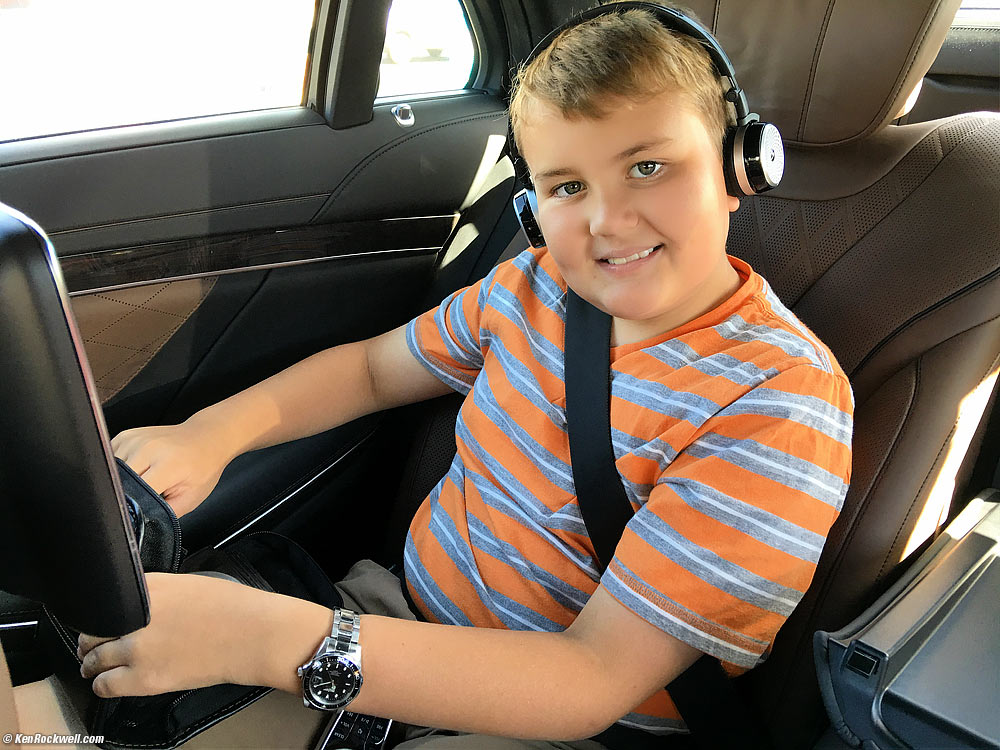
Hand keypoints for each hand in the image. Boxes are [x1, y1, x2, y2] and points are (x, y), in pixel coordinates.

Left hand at [78, 573, 333, 697]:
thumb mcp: (192, 583)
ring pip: (93, 659)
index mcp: (149, 588)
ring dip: (91, 663)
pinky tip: (107, 682)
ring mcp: (137, 648)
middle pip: (93, 630)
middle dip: (91, 638)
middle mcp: (135, 617)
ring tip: (93, 667)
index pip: (105, 599)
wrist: (253, 634)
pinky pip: (105, 685)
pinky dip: (102, 684)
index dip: (101, 612)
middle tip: (92, 645)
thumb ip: (161, 592)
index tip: (102, 619)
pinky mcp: (145, 678)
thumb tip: (145, 604)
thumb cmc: (233, 605)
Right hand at [112, 417, 231, 516]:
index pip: (134, 494)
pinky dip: (119, 469)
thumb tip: (142, 525)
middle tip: (147, 494)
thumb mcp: (190, 498)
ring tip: (146, 478)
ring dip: (122, 481)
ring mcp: (135, 440)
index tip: (137, 514)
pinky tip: (139, 468)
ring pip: (111, 472)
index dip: (133, 508)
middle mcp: (148, 448)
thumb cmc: (202, 466)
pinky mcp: (125, 436)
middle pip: (119, 484)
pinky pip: (111, 459)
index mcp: (167, 465)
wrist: (206, 437)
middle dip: (127, 495)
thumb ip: (165, 513)